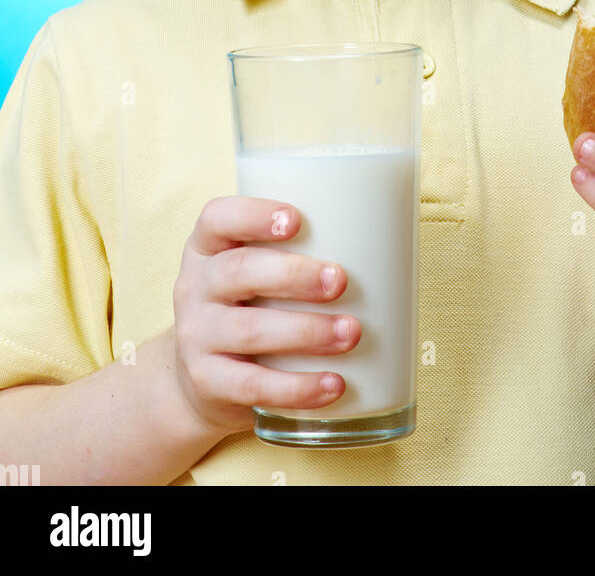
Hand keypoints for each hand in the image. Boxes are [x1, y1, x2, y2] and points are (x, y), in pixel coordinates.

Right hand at [171, 196, 360, 434]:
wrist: (199, 380)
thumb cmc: (250, 305)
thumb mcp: (255, 271)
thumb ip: (299, 252)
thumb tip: (391, 243)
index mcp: (208, 247)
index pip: (218, 218)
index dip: (253, 215)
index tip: (297, 219)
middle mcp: (195, 286)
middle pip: (238, 272)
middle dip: (294, 275)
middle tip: (340, 281)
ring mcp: (197, 336)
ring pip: (250, 330)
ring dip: (307, 332)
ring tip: (351, 333)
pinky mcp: (209, 382)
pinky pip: (254, 386)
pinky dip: (298, 387)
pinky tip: (333, 384)